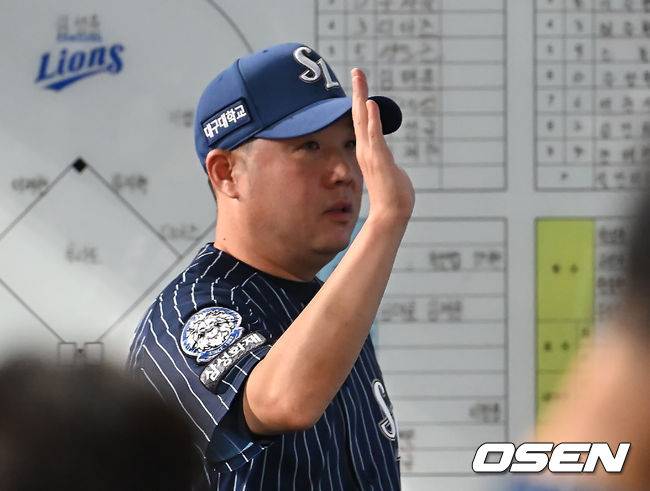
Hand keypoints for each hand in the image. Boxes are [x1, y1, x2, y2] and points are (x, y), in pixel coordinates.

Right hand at [351, 68, 414, 224]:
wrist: (392, 214)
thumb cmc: (394, 197)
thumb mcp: (392, 172)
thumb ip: (389, 163)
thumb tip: (391, 165)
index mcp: (369, 151)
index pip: (363, 123)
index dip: (360, 103)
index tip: (360, 86)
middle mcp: (366, 149)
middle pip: (359, 115)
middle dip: (358, 92)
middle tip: (356, 71)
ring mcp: (371, 154)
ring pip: (363, 120)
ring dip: (360, 97)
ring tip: (358, 77)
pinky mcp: (379, 160)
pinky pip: (374, 135)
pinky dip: (371, 119)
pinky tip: (369, 103)